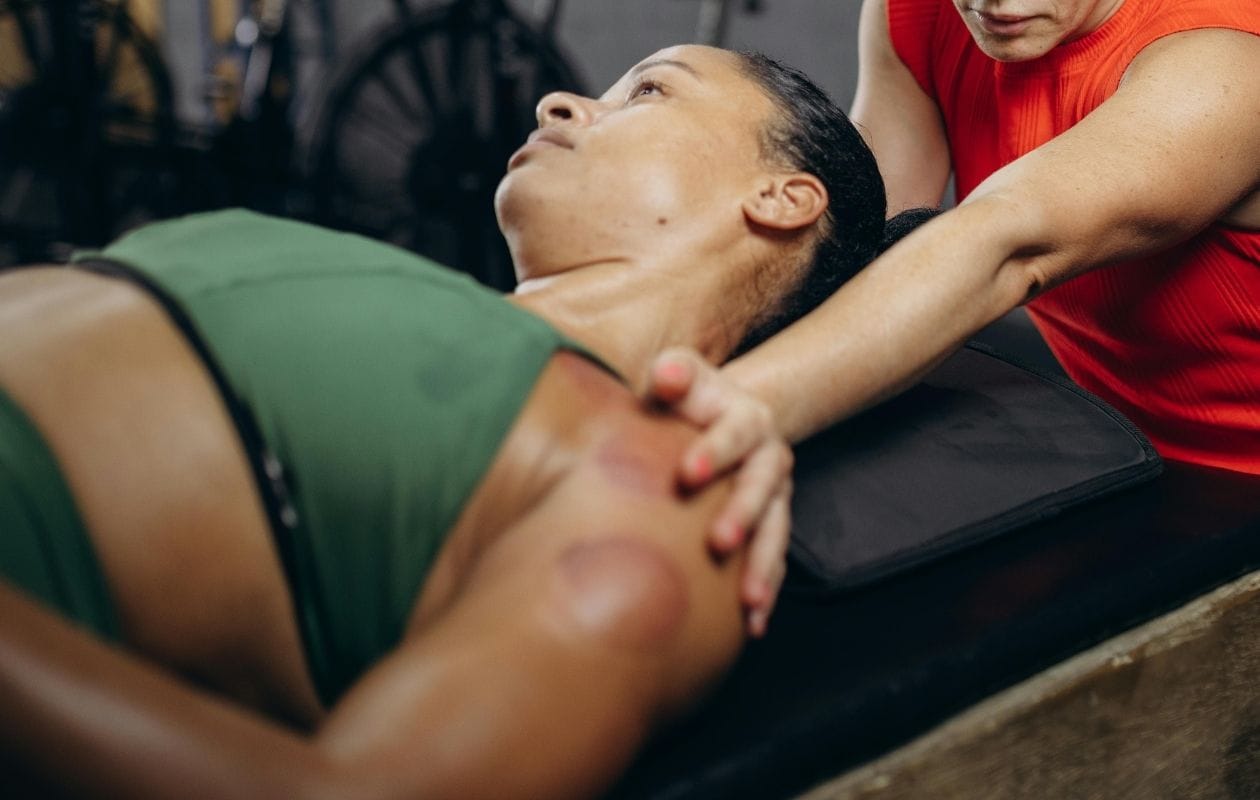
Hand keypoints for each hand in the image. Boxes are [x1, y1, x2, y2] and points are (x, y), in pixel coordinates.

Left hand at [647, 347, 792, 637]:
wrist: (708, 418)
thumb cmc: (681, 398)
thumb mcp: (676, 375)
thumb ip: (671, 372)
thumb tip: (664, 375)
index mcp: (748, 417)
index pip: (736, 433)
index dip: (714, 452)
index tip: (687, 473)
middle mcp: (769, 456)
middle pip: (762, 487)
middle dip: (743, 515)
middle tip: (719, 541)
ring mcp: (774, 495)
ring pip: (775, 531)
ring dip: (763, 565)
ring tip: (748, 599)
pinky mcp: (769, 526)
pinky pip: (774, 561)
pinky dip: (766, 590)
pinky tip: (753, 624)